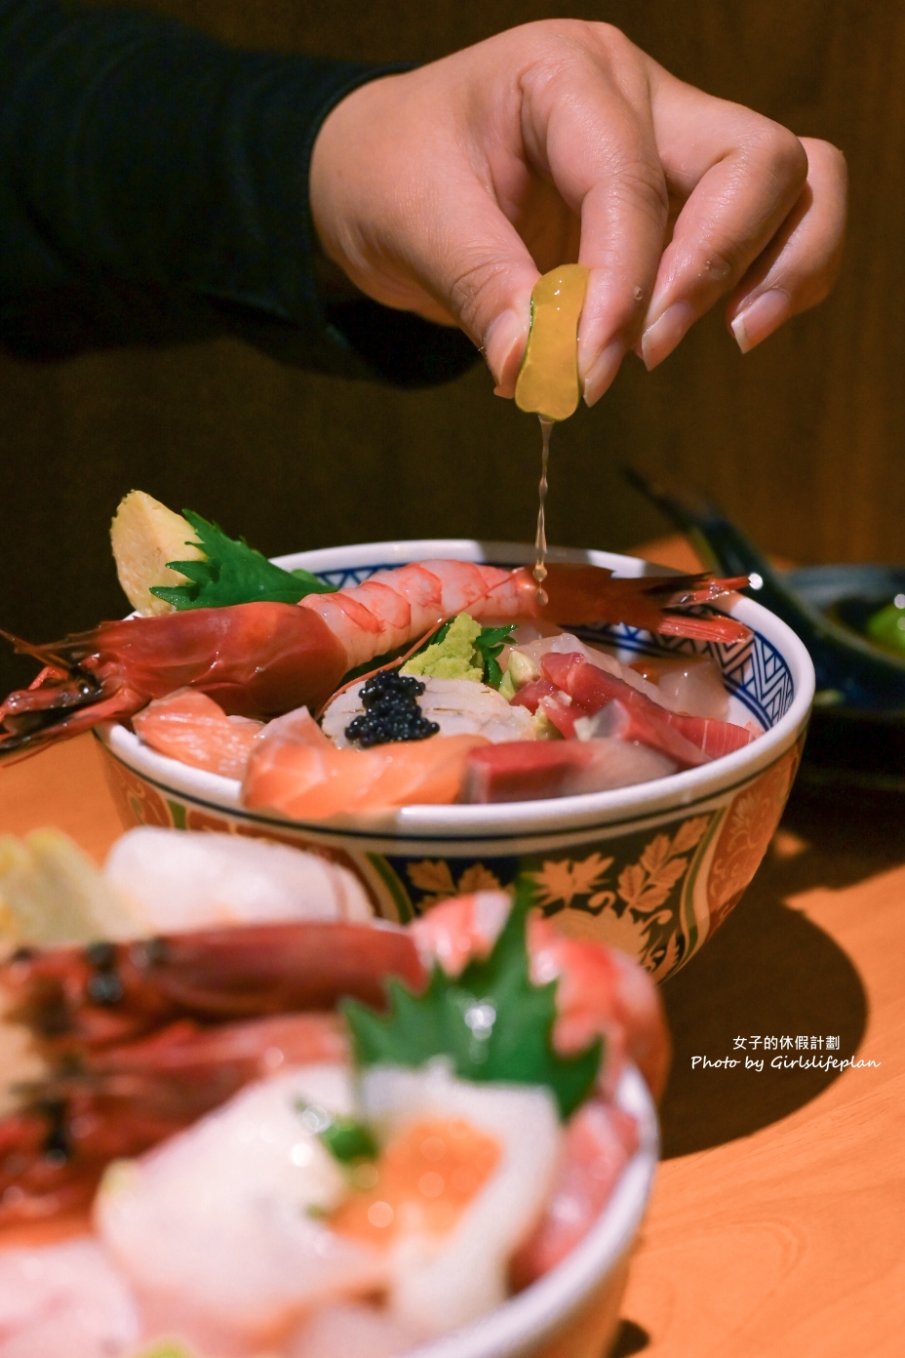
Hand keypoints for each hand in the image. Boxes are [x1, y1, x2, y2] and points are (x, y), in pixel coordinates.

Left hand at [310, 20, 846, 404]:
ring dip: (777, 266)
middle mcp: (640, 94)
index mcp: (565, 74)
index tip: (590, 370)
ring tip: (729, 340)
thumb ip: (480, 290)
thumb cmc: (393, 175)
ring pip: (792, 181)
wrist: (382, 174)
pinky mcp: (682, 199)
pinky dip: (773, 275)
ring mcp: (673, 142)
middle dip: (716, 266)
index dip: (623, 284)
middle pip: (755, 158)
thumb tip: (537, 370)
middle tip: (646, 352)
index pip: (629, 178)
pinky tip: (730, 329)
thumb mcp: (412, 223)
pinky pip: (775, 221)